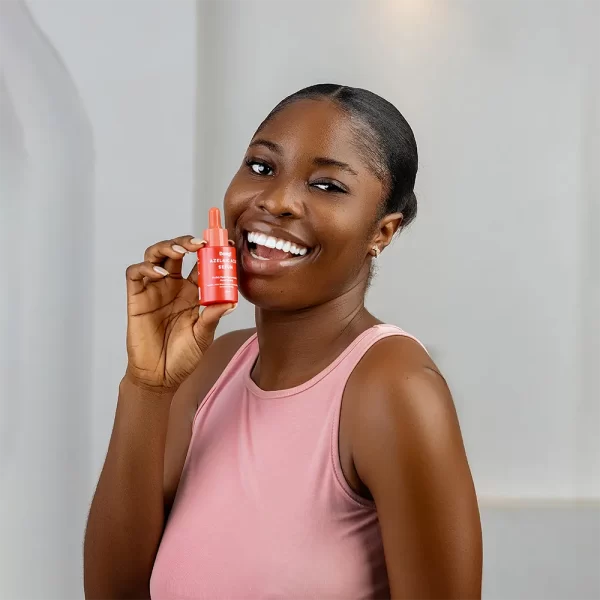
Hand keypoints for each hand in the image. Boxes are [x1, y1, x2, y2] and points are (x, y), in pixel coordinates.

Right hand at [124, 235, 235, 390]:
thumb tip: (231, 302)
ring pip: (155, 256)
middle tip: (200, 242)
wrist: (160, 377)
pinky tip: (161, 273)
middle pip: (177, 252)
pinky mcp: (137, 298)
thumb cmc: (182, 357)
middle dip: (187, 242)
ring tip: (181, 251)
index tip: (223, 243)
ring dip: (167, 247)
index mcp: (192, 292)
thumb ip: (212, 316)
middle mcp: (173, 286)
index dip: (210, 251)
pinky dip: (146, 268)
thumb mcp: (203, 335)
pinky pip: (136, 274)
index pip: (200, 263)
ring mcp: (154, 290)